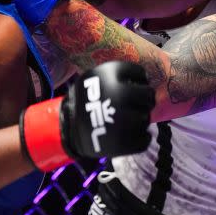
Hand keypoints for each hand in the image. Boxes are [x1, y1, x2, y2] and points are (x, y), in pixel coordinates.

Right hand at [19, 61, 154, 170]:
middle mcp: (118, 93)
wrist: (66, 129)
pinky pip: (145, 139)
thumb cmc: (85, 102)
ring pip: (146, 117)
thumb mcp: (95, 79)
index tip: (134, 86)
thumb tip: (145, 82)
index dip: (139, 80)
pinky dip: (142, 138)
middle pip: (148, 94)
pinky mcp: (122, 142)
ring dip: (141, 119)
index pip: (140, 72)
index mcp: (109, 74)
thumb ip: (117, 77)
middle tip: (138, 105)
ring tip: (129, 121)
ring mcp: (122, 119)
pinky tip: (134, 136)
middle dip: (145, 100)